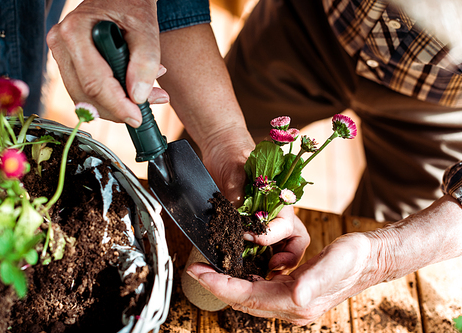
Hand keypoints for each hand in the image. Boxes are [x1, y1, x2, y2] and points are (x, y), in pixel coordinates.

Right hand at [47, 0, 168, 126]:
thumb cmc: (131, 5)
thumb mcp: (146, 28)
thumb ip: (145, 61)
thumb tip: (138, 96)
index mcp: (75, 32)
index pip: (94, 83)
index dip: (117, 105)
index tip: (137, 118)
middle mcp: (61, 44)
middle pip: (85, 95)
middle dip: (116, 109)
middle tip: (144, 111)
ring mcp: (61, 54)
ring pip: (84, 97)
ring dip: (115, 106)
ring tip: (145, 95)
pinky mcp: (68, 63)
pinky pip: (85, 90)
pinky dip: (109, 98)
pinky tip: (131, 89)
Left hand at [187, 232, 381, 324]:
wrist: (370, 260)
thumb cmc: (353, 258)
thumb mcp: (334, 263)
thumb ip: (313, 280)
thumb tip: (295, 295)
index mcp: (296, 302)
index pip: (247, 296)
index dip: (219, 285)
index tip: (197, 271)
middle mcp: (291, 308)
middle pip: (244, 300)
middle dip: (217, 285)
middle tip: (196, 268)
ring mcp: (292, 304)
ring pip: (250, 298)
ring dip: (228, 284)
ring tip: (209, 268)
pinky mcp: (294, 295)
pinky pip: (260, 292)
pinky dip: (244, 282)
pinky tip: (237, 269)